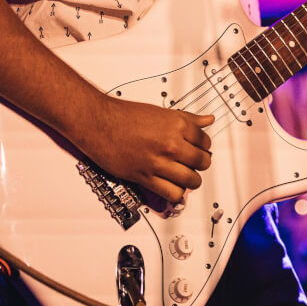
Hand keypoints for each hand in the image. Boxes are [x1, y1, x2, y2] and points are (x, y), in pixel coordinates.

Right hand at [72, 96, 213, 202]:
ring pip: (191, 180)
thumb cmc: (125, 116)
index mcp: (177, 125)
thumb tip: (207, 120)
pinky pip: (172, 193)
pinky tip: (173, 187)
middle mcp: (171, 144)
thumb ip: (188, 118)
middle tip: (194, 162)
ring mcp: (159, 162)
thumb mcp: (162, 112)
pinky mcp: (145, 177)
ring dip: (191, 180)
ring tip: (186, 176)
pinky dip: (176, 193)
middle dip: (200, 163)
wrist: (98, 123)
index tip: (199, 148)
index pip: (206, 141)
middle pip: (202, 162)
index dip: (204, 146)